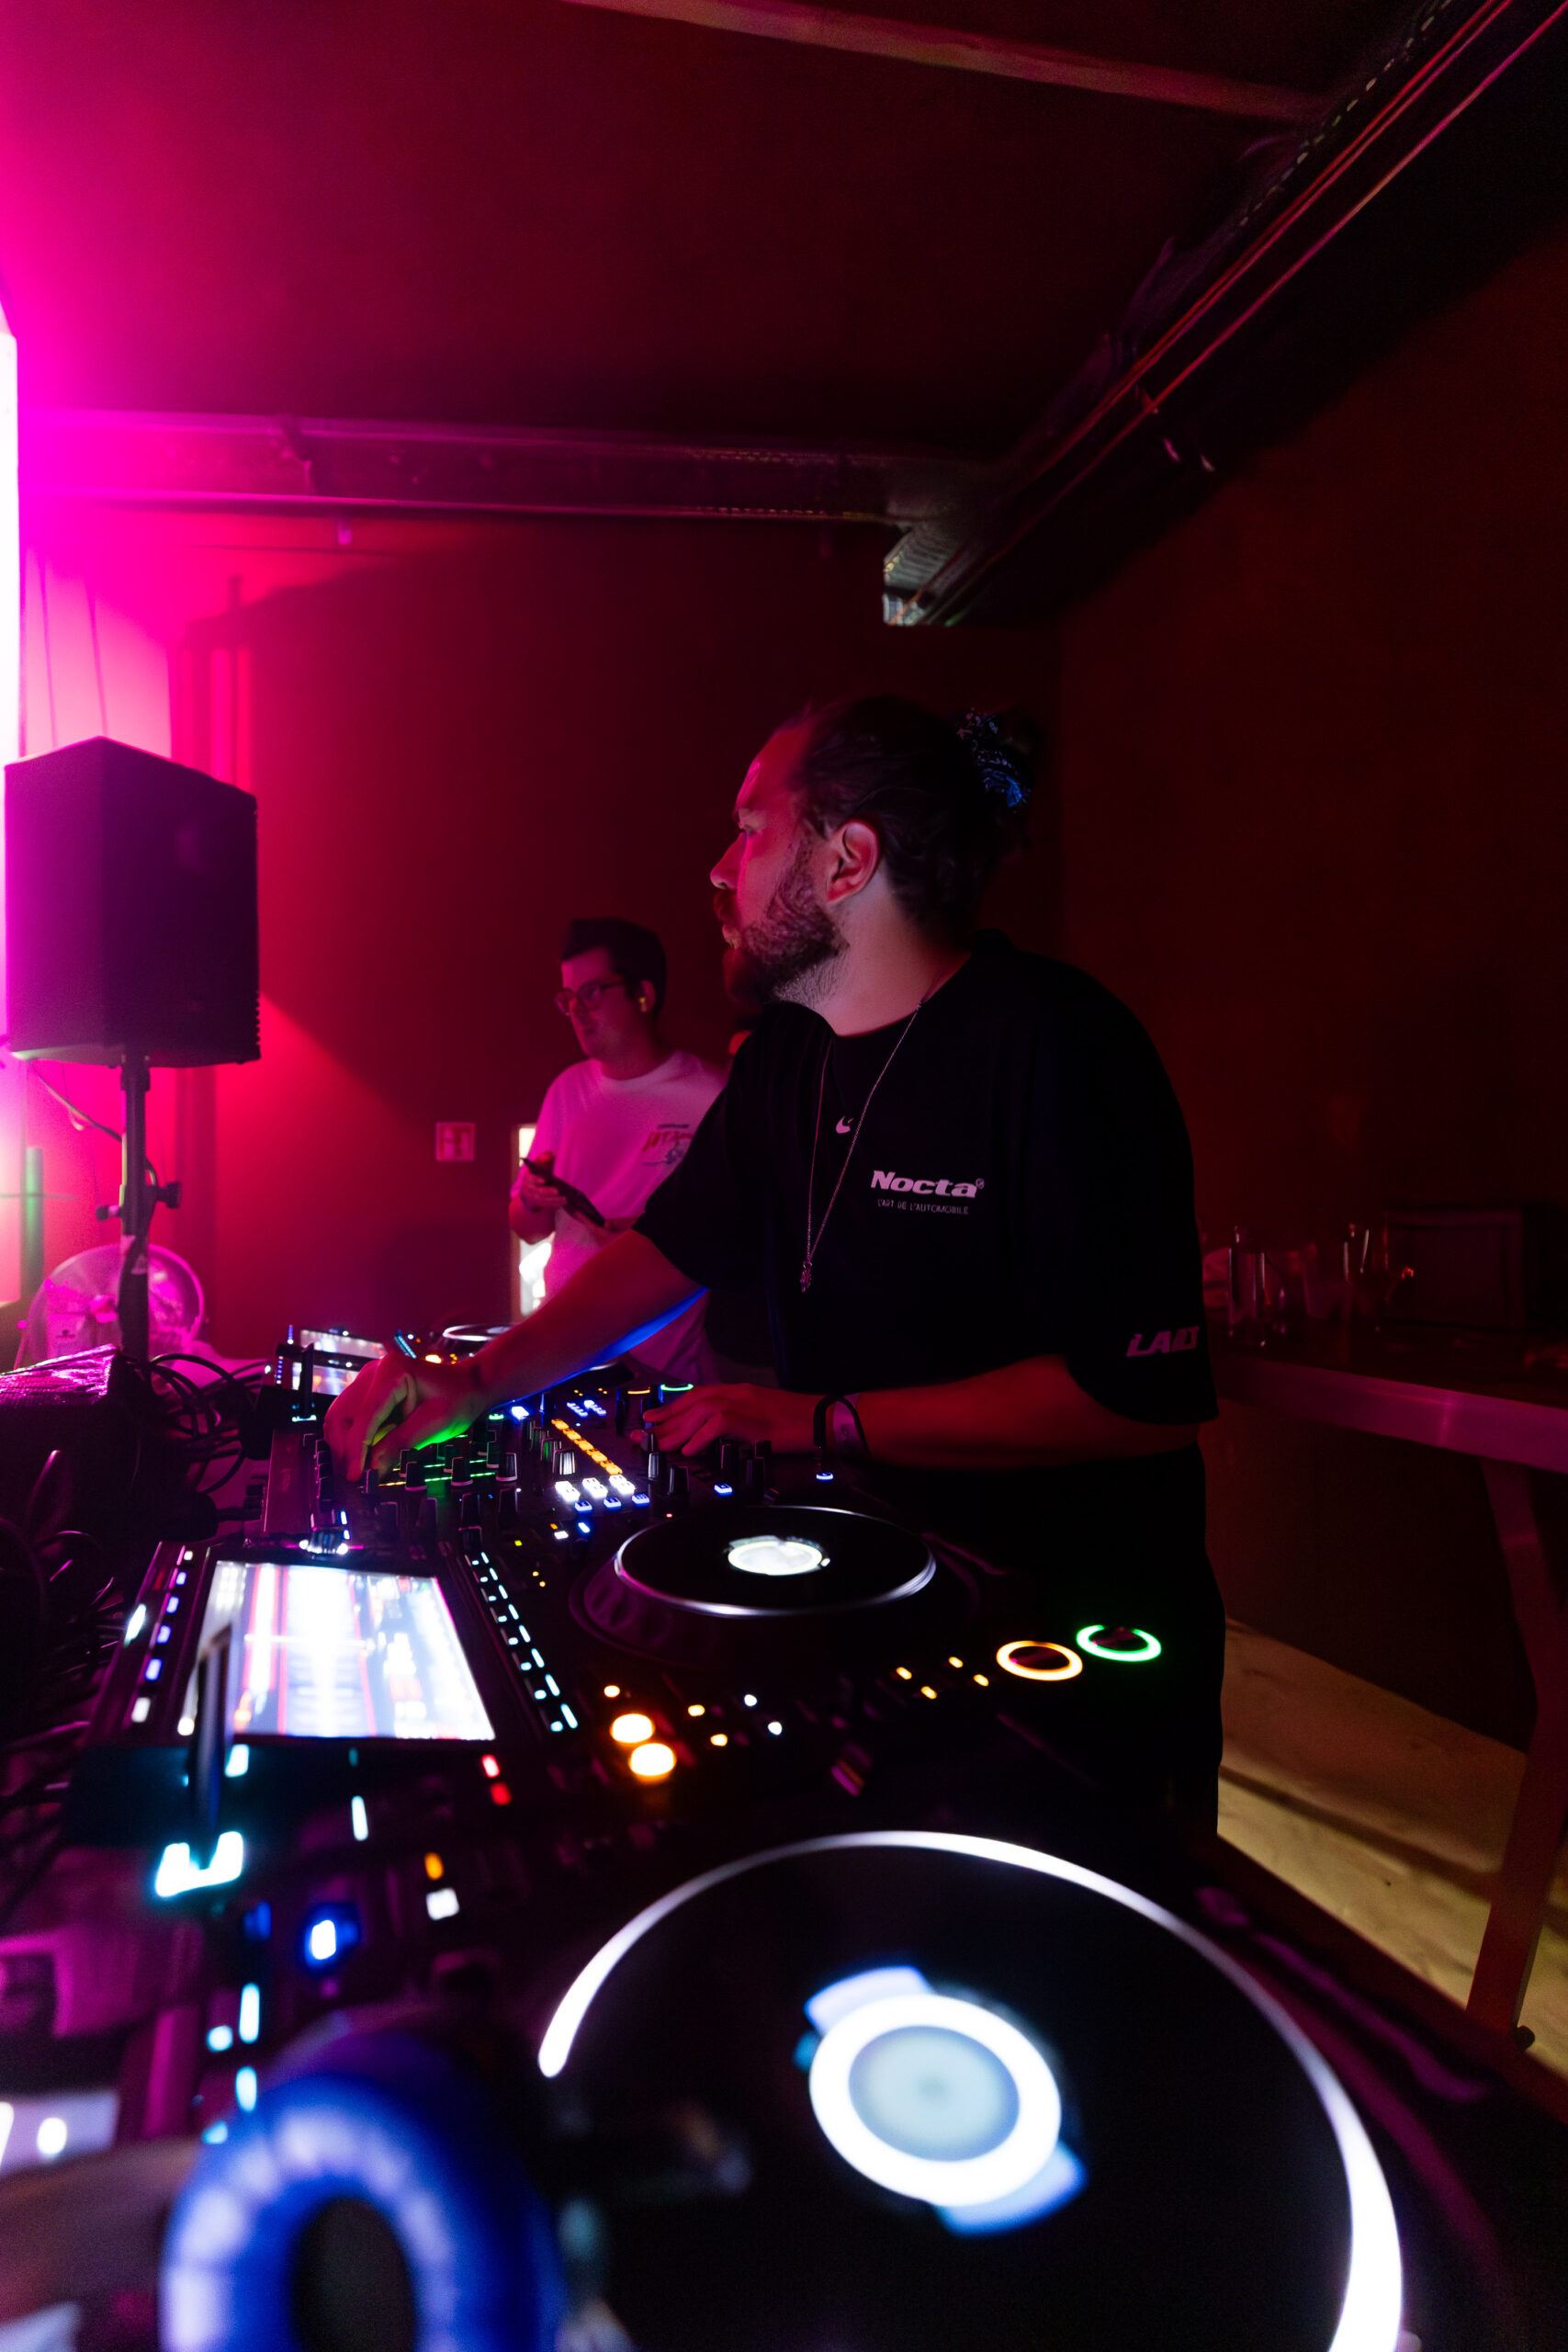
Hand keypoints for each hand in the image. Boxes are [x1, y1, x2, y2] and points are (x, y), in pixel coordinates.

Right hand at [326, 1350, 488, 1477]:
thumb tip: (372, 1469)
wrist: (468, 1385)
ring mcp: (368, 1379)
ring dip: (345, 1444)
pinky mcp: (369, 1390)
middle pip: (342, 1414)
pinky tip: (363, 1456)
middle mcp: (374, 1371)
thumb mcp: (434, 1425)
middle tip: (354, 1476)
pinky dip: (353, 1437)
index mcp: (392, 1372)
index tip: (355, 1476)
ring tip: (357, 1469)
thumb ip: (401, 1444)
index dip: (357, 1450)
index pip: (365, 1416)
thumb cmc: (457, 1400)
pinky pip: (351, 1416)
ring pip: (340, 1416)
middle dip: (344, 1448)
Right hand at [511, 1156, 567, 1215]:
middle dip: (547, 1191)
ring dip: (553, 1200)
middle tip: (557, 1191)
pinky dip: (552, 1205)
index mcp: (527, 1177)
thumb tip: (551, 1154)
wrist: (529, 1195)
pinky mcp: (531, 1205)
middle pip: (536, 1190)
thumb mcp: (541, 1170)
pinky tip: (561, 1204)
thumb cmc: (538, 1180)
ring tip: (564, 1199)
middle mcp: (525, 1187)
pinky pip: (542, 1206)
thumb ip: (545, 1162)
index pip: (530, 1178)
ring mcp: (527, 1197)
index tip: (544, 1180)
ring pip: (540, 1199)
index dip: (536, 1179)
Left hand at [642, 1384, 816, 1457]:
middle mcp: (737, 1392)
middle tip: (642, 1432)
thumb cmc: (798, 1422)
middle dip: (665, 1418)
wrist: (825, 1418)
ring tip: (658, 1444)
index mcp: (738, 1392)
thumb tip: (714, 1437)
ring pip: (698, 1411)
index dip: (672, 1407)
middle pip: (691, 1402)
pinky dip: (700, 1437)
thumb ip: (737, 1423)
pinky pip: (717, 1425)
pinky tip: (688, 1450)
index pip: (697, 1396)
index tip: (652, 1418)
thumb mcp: (762, 1420)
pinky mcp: (752, 1418)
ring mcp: (744, 1403)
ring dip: (676, 1429)